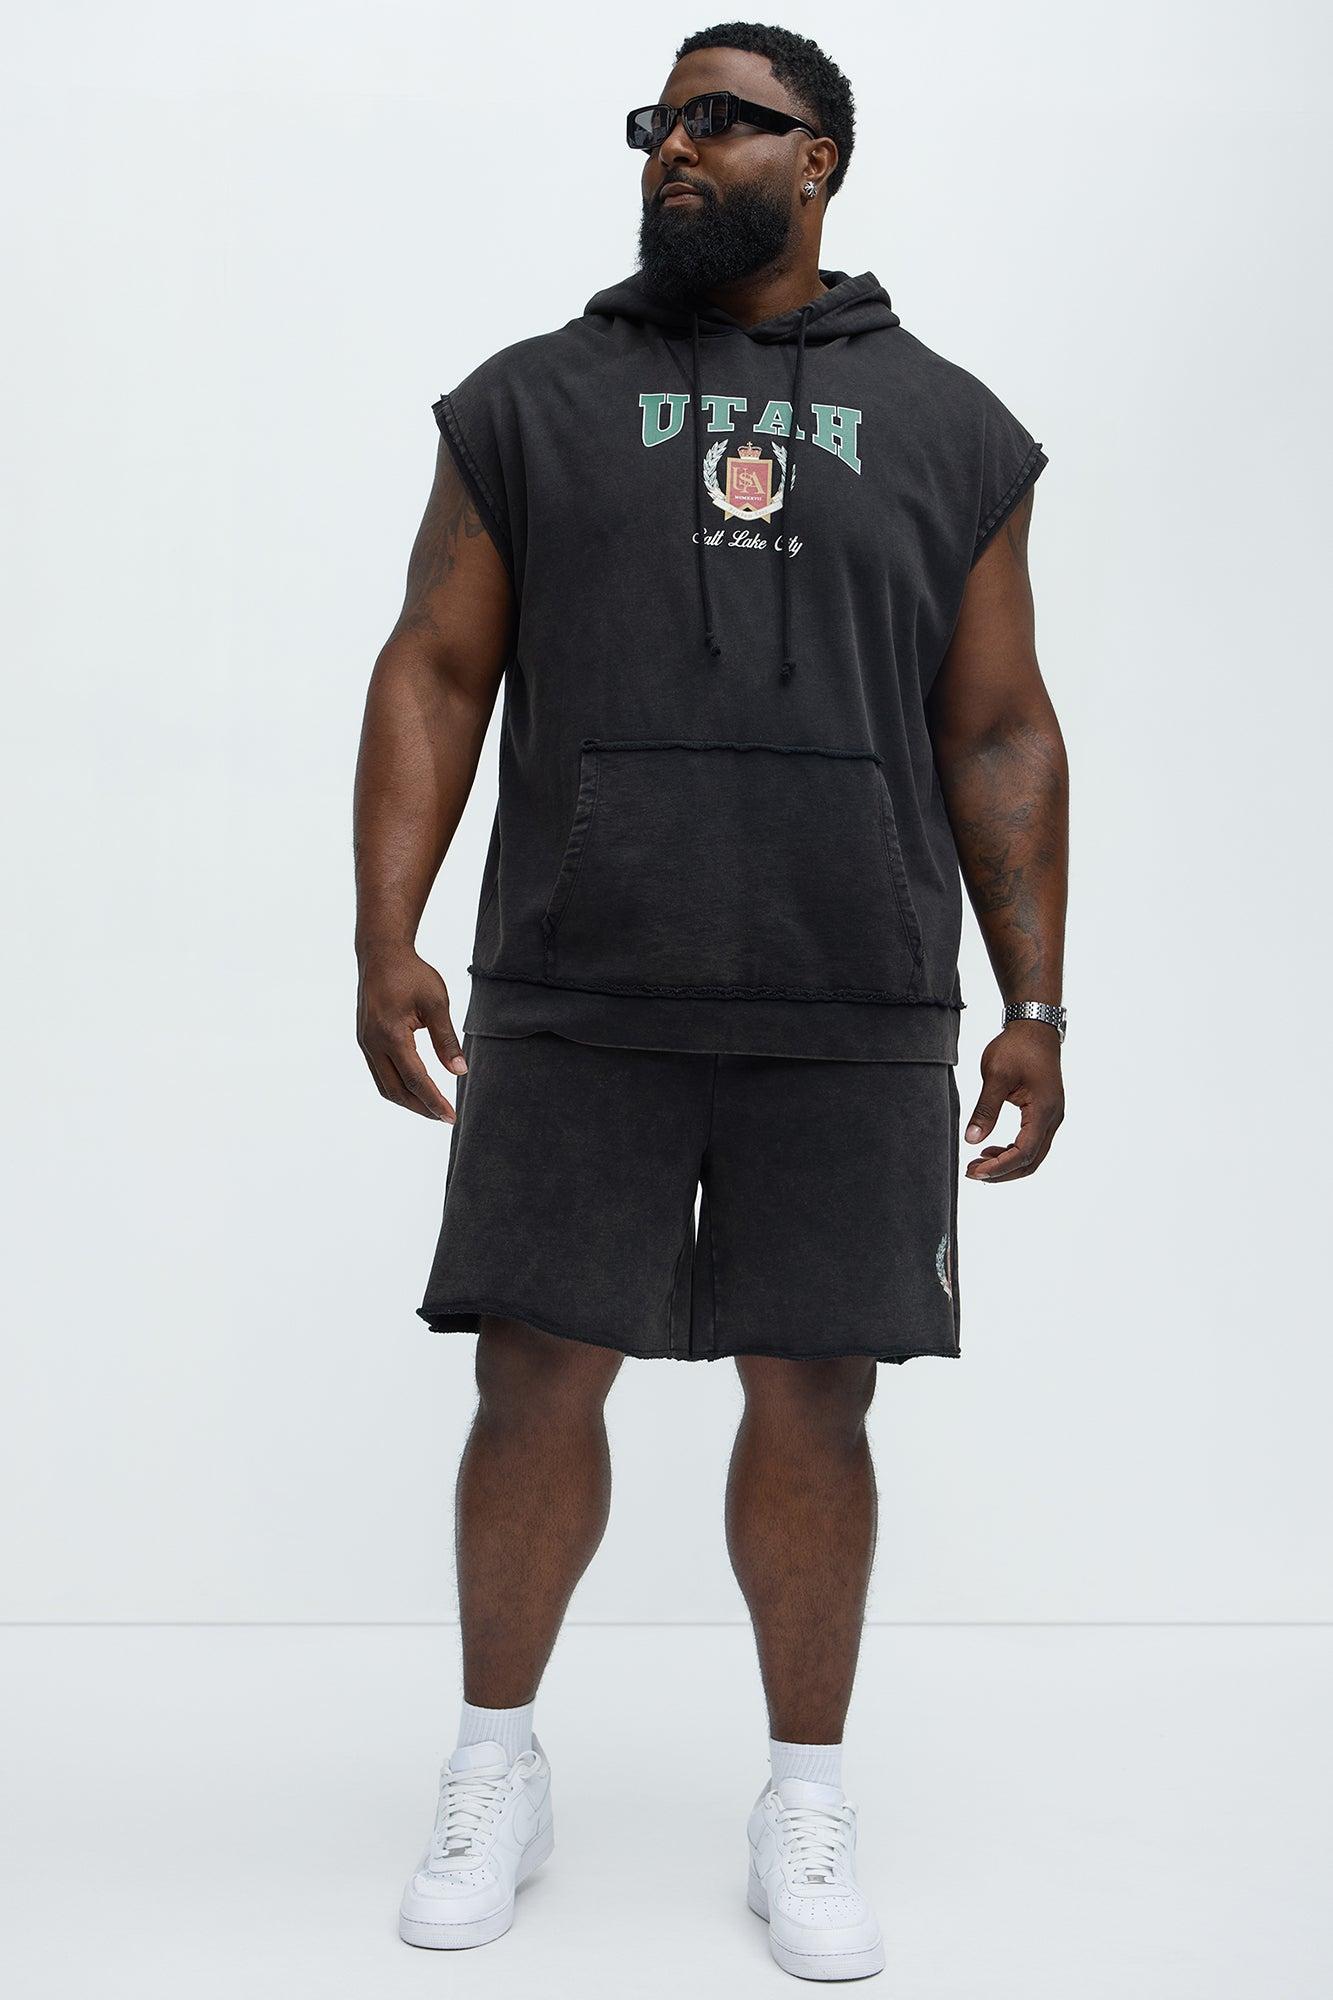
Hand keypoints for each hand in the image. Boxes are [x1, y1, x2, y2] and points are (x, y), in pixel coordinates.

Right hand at [356, 943, 466, 1121]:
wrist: (381, 954)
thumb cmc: (411, 974)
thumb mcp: (436, 1003)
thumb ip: (446, 1040)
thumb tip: (459, 1072)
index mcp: (391, 1034)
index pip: (415, 1079)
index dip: (434, 1101)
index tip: (451, 1116)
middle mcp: (373, 1043)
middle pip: (396, 1090)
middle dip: (421, 1107)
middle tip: (444, 1117)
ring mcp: (365, 1043)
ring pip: (384, 1085)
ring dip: (407, 1100)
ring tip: (431, 1107)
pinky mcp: (365, 1040)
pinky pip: (379, 1072)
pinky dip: (397, 1085)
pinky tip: (414, 1087)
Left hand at [964, 1022, 1063, 1181]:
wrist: (1034, 1026)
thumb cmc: (1016, 1046)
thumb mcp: (996, 1076)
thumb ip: (985, 1110)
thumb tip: (971, 1140)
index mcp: (1043, 1110)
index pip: (1024, 1153)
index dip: (999, 1167)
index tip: (975, 1172)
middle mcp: (1053, 1117)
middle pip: (1032, 1160)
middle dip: (1003, 1171)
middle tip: (972, 1172)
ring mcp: (1051, 1115)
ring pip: (1034, 1153)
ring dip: (1008, 1163)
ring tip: (978, 1162)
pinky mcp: (1045, 1111)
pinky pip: (1033, 1141)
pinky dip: (1013, 1150)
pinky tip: (991, 1147)